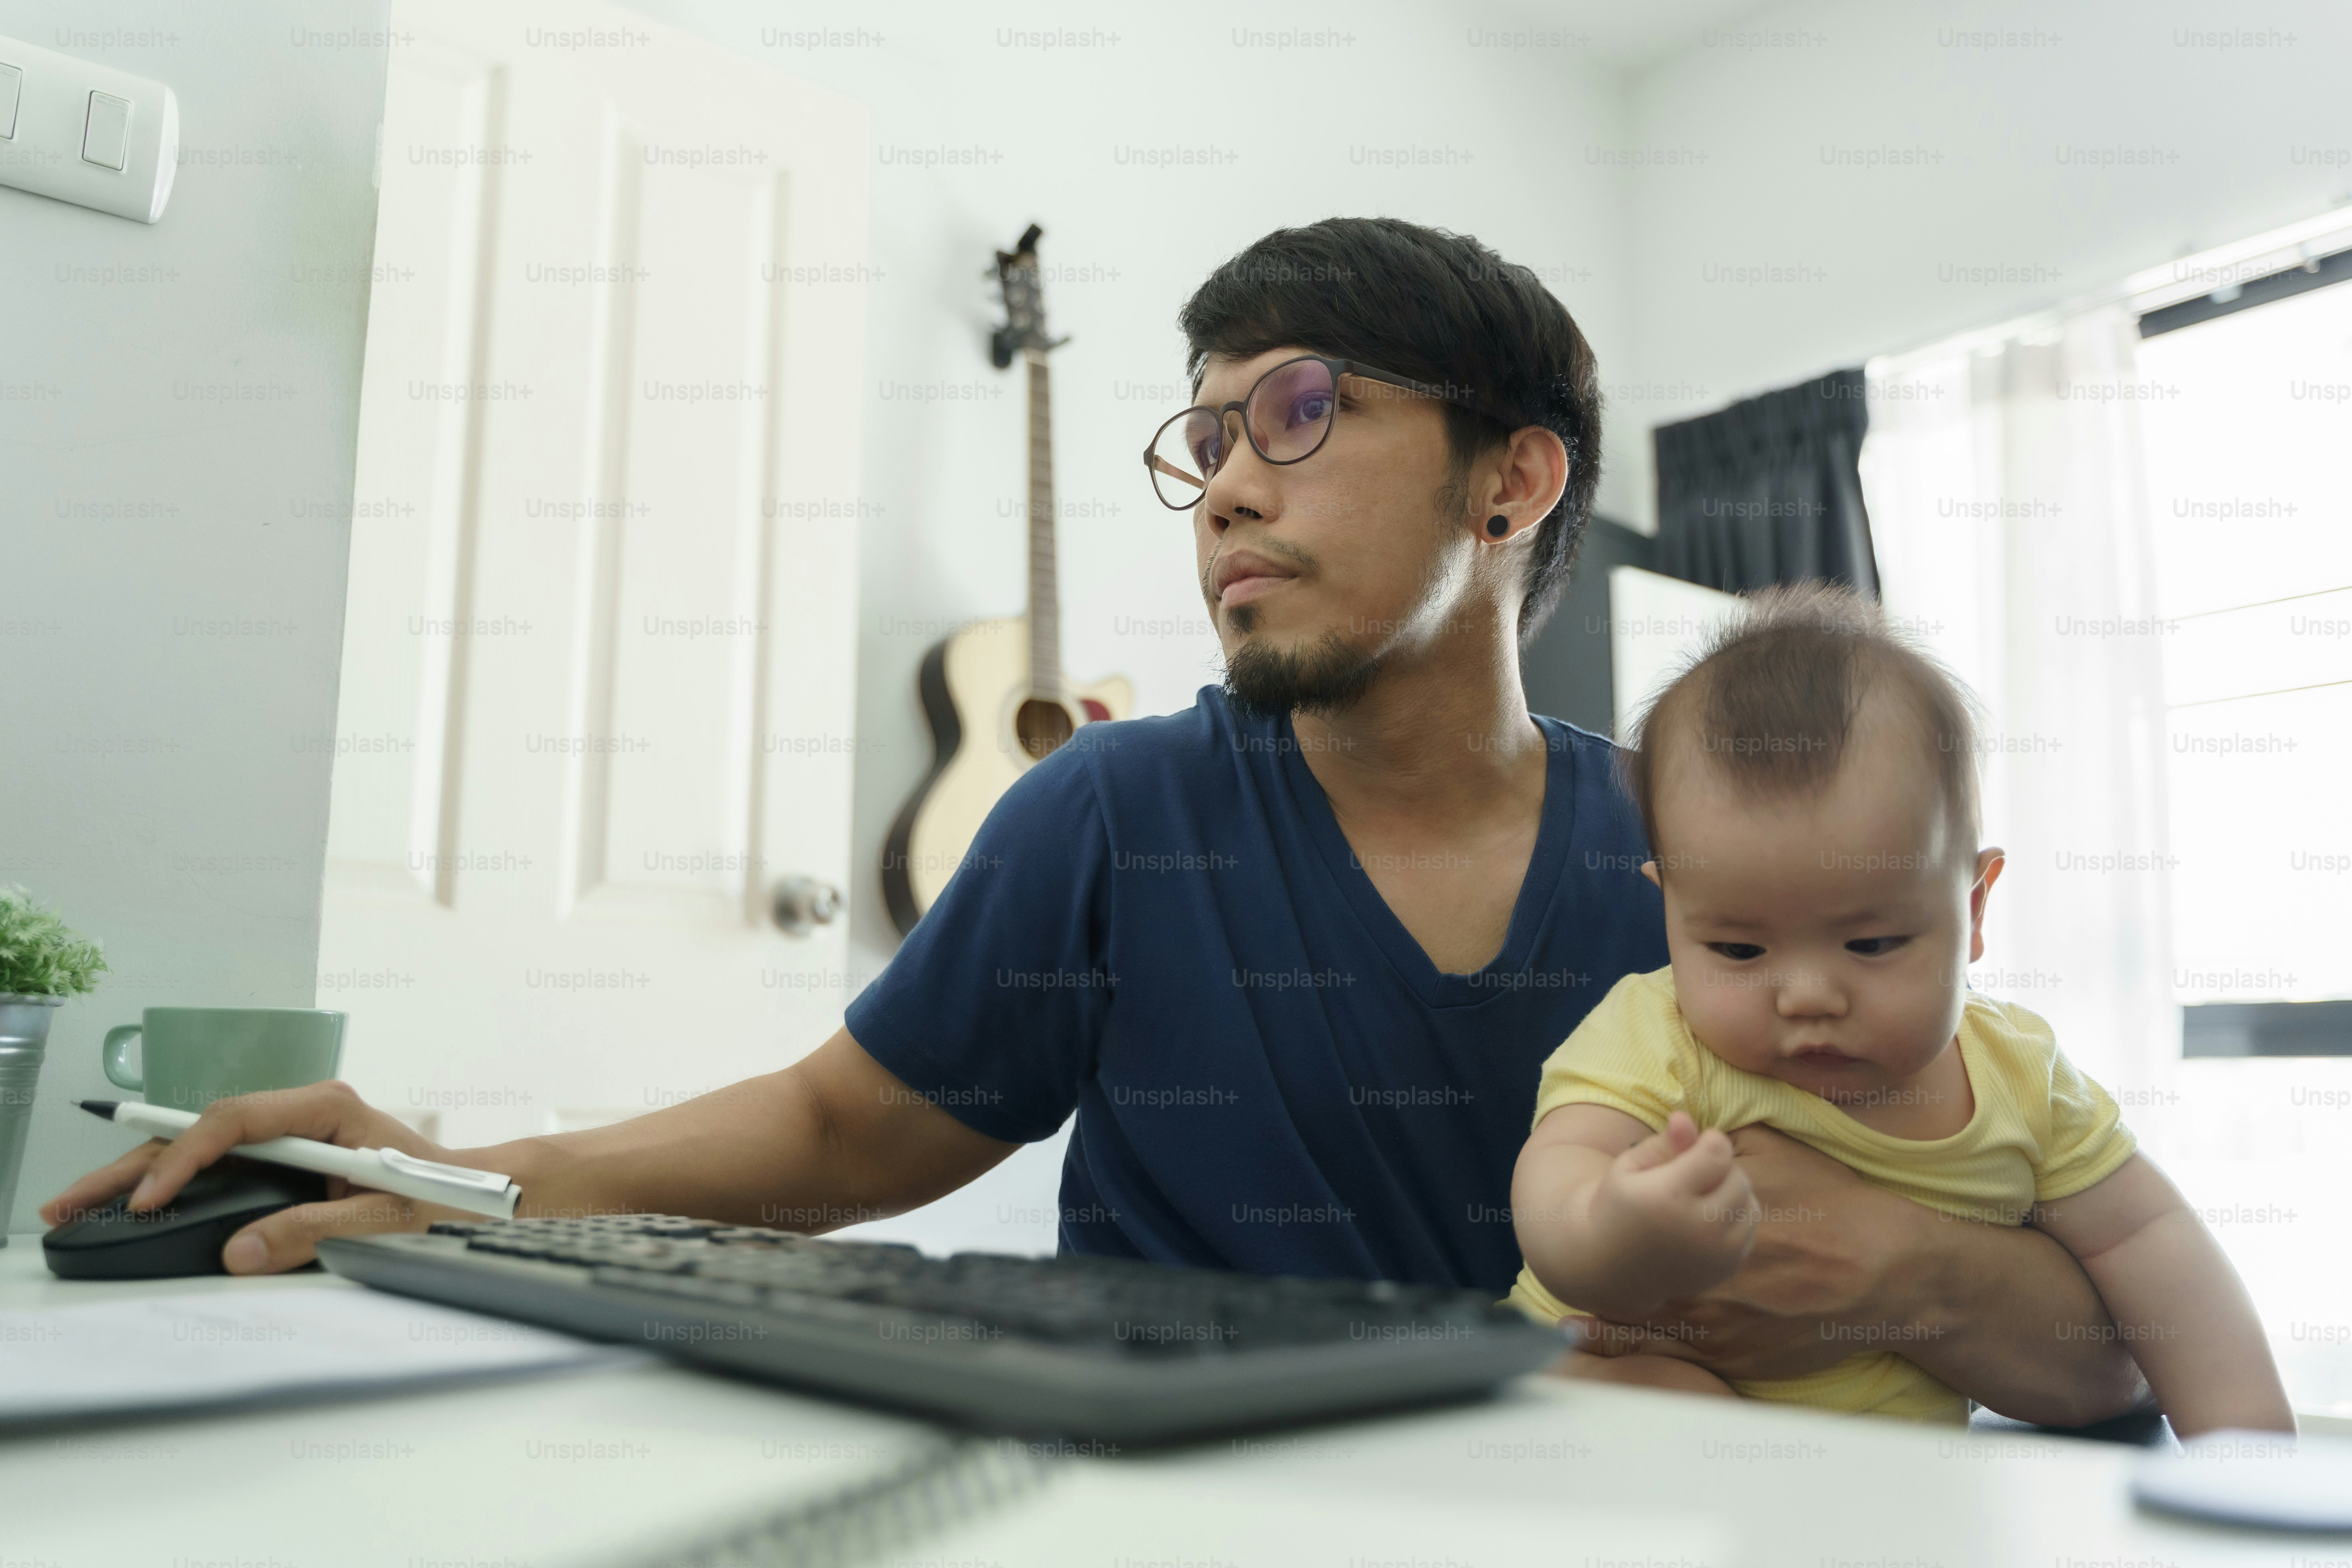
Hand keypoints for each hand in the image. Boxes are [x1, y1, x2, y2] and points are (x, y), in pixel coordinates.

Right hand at [40, 1080, 471, 1273]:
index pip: (235, 1122)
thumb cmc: (441, 1196)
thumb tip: (240, 1252)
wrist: (473, 1192)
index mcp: (326, 1108)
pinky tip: (132, 1204)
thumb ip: (316, 1232)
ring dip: (140, 1175)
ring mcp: (289, 1134)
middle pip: (202, 1132)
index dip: (186, 1159)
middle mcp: (301, 1112)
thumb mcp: (386, 1218)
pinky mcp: (284, 1158)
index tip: (151, 1198)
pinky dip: (172, 1185)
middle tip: (71, 1198)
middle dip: (135, 1165)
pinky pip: (218, 1166)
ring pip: (200, 1148)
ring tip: (79, 1201)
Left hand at [1583, 1124, 1926, 1378]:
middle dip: (1605, 1282)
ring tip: (1565, 1326)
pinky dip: (1636, 1352)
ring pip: (1650, 1328)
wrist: (1892, 1272)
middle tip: (1563, 1278)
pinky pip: (1678, 1360)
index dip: (1609, 1229)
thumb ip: (1719, 1146)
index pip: (1645, 1229)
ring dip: (1608, 1326)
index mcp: (1712, 1228)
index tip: (1576, 1229)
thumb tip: (1673, 1126)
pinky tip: (1601, 1345)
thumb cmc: (1836, 1207)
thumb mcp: (1777, 1157)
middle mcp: (1712, 1281)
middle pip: (1641, 1283)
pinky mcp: (1741, 1358)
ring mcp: (1725, 1327)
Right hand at [1587, 1111, 1758, 1309]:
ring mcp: (1717, 1253)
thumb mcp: (1628, 1169)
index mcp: (1667, 1198)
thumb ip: (1662, 1143)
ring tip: (1701, 1194)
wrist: (1614, 1269)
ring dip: (1731, 1191)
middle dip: (1720, 1167)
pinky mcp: (1728, 1267)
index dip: (1711, 1140)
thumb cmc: (1619, 1209)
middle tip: (1693, 1172)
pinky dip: (1735, 1216)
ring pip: (1750, 1203)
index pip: (1717, 1153)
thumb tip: (1685, 1117)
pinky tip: (1707, 1217)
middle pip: (1737, 1178)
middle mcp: (1698, 1230)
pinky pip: (1749, 1227)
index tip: (1695, 1142)